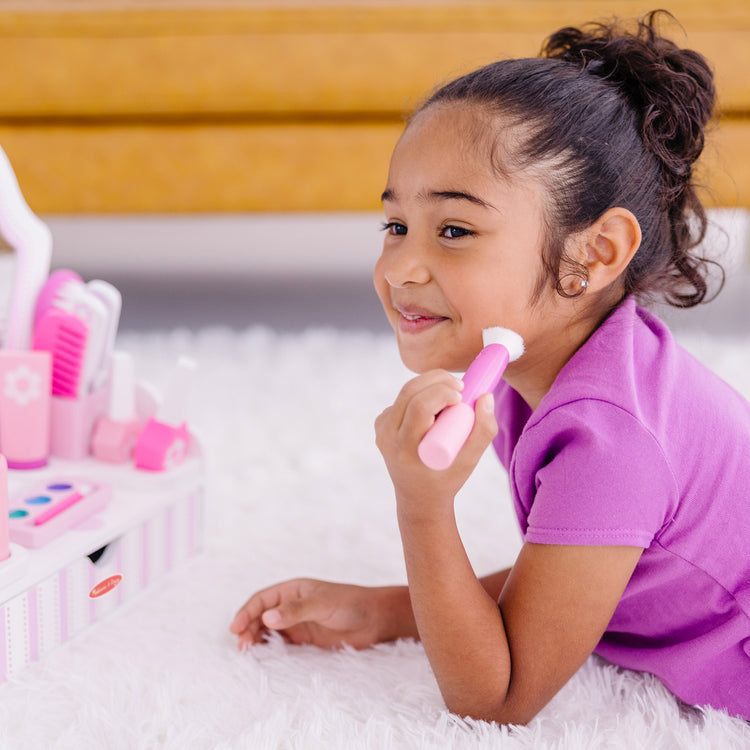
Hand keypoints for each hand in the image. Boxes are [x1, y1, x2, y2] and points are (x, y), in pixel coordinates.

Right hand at [229, 578, 413, 649]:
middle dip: (248, 628)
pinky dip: (269, 649)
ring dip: (256, 640)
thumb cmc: (351, 603)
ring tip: (248, 652)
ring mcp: (297, 622)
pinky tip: (263, 656)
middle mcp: (292, 605)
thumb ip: (296, 610)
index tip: (235, 628)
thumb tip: (267, 617)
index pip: (262, 599)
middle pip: (261, 616)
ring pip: (268, 631)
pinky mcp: (305, 639)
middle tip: (242, 645)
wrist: (375, 619)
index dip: (246, 612)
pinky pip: (281, 644)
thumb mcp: (322, 603)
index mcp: (293, 589)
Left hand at [374, 370, 497, 521]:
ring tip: (451, 396)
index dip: (442, 392)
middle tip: (460, 386)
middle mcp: (388, 437)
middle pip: (410, 392)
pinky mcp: (381, 424)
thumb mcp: (470, 462)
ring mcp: (381, 429)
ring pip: (405, 391)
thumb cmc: (447, 480)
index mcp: (406, 448)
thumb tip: (486, 396)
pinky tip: (434, 408)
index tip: (462, 395)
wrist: (419, 498)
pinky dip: (420, 395)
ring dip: (429, 385)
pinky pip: (401, 399)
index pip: (420, 407)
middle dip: (437, 380)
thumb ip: (484, 430)